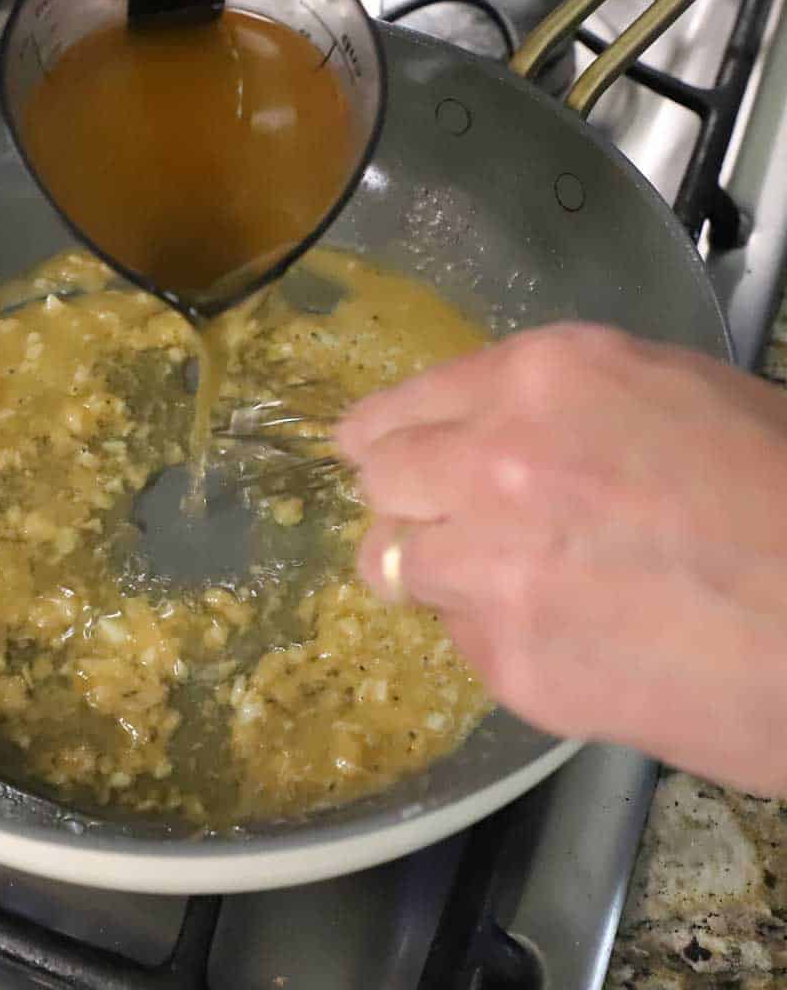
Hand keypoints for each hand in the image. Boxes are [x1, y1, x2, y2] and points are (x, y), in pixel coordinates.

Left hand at [336, 322, 786, 795]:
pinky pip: (461, 640)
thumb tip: (477, 430)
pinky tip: (574, 633)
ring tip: (520, 579)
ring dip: (440, 570)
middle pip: (379, 484)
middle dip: (403, 499)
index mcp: (544, 379)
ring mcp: (494, 570)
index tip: (370, 452)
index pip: (398, 409)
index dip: (383, 436)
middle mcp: (496, 464)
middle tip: (440, 516)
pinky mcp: (514, 665)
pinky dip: (494, 635)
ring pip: (398, 566)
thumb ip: (553, 406)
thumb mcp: (672, 394)